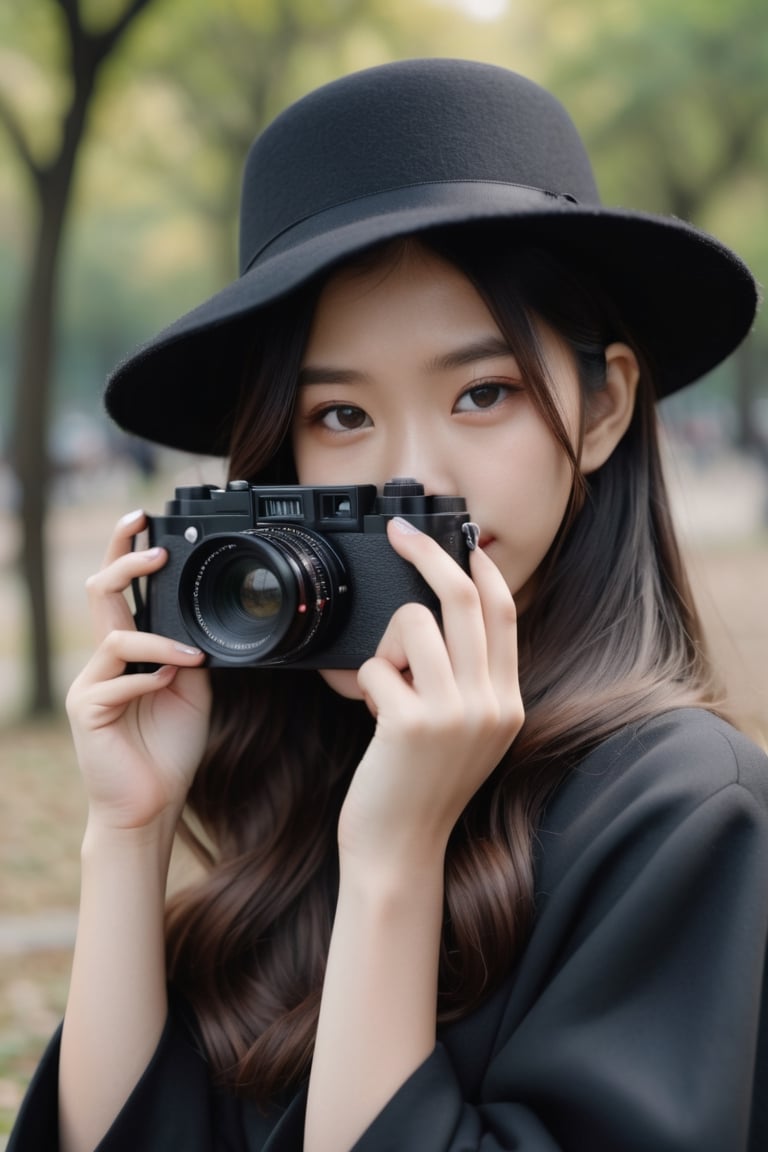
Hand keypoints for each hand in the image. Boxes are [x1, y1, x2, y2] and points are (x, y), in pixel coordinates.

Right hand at [65, 510, 210, 832]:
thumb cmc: (169, 747)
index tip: (147, 519)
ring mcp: (91, 682)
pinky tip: (169, 684)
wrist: (151, 804)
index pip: (122, 589)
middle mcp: (104, 659)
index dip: (129, 551)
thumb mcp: (191, 691)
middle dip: (124, 559)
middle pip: (100, 592)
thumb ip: (190, 655)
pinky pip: (117, 681)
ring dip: (158, 641)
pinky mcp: (87, 710)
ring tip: (190, 656)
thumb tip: (201, 626)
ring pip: (114, 636)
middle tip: (152, 542)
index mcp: (129, 650)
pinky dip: (149, 679)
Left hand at [338, 517, 522, 870]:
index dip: (482, 568)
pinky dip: (362, 684)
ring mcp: (455, 713)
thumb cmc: (421, 787)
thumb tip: (440, 619)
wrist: (400, 850)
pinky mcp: (412, 723)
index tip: (461, 540)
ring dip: (387, 645)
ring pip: (413, 621)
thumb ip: (468, 682)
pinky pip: (375, 665)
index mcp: (508, 701)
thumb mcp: (466, 734)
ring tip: (386, 687)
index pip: (504, 612)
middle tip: (401, 531)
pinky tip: (371, 715)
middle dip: (428, 552)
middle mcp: (491, 703)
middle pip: (464, 597)